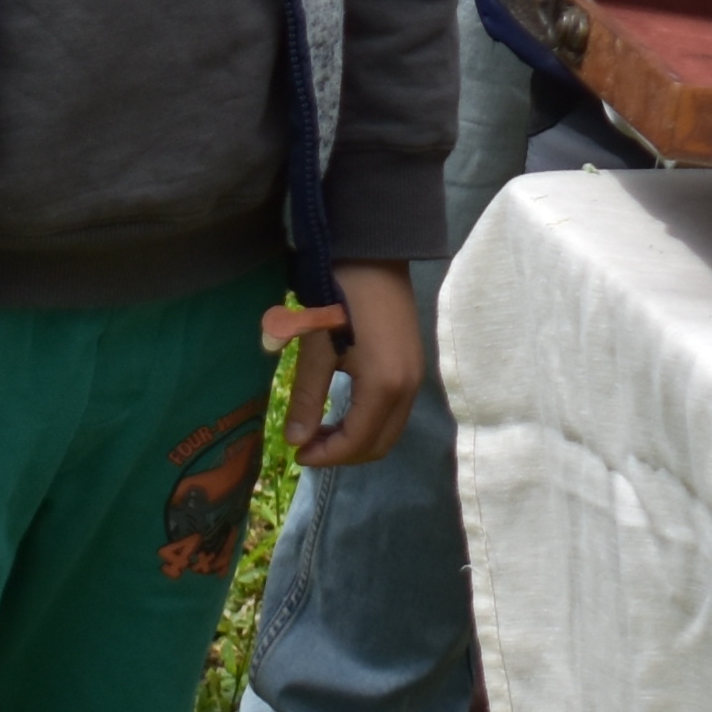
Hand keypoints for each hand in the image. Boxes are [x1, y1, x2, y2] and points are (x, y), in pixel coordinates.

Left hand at [289, 263, 428, 469]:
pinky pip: (395, 412)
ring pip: (389, 430)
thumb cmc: (337, 299)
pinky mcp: (414, 366)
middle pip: (379, 445)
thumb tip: (295, 441)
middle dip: (342, 454)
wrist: (372, 255)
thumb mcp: (316, 350)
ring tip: (322, 430)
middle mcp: (408, 388)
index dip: (326, 456)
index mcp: (384, 386)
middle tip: (307, 445)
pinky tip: (344, 410)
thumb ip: (307, 399)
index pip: (357, 443)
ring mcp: (416, 378)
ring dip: (357, 439)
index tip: (295, 454)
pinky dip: (370, 422)